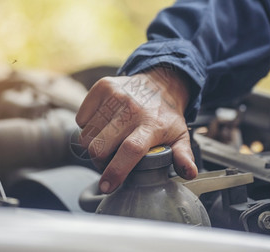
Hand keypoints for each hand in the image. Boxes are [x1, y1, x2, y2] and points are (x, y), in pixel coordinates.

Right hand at [76, 67, 196, 192]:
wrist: (159, 83)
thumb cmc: (165, 115)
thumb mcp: (180, 136)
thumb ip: (183, 156)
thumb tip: (189, 173)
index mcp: (152, 124)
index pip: (131, 149)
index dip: (116, 170)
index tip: (107, 186)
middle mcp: (132, 108)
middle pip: (100, 146)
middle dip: (99, 162)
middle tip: (109, 162)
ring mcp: (115, 95)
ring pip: (87, 135)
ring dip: (93, 145)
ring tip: (107, 142)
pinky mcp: (102, 87)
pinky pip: (81, 119)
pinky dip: (87, 127)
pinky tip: (102, 125)